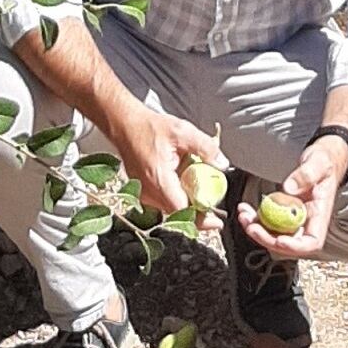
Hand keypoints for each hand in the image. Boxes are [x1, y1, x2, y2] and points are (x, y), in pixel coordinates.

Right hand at [110, 104, 224, 222]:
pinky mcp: (143, 192)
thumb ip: (206, 148)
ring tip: (198, 185)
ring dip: (187, 201)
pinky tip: (183, 180)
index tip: (216, 222)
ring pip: (171, 208)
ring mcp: (144, 193)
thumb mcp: (183, 131)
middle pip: (179, 213)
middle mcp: (149, 191)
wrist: (125, 124)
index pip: (182, 211)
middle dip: (198, 209)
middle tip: (214, 202)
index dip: (201, 218)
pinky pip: (164, 201)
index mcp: (158, 180)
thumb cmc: (148, 127)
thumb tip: (222, 164)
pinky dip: (177, 195)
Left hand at [234, 137, 347, 261]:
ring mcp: (294, 219)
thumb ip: (306, 174)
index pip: (312, 242)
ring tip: (244, 216)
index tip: (279, 239)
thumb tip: (289, 188)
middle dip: (267, 239)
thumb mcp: (319, 162)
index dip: (295, 246)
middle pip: (289, 243)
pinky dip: (256, 220)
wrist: (322, 159)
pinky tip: (246, 210)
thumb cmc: (324, 162)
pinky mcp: (284, 213)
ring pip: (275, 235)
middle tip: (251, 227)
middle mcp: (308, 221)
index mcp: (321, 214)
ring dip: (257, 231)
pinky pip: (269, 224)